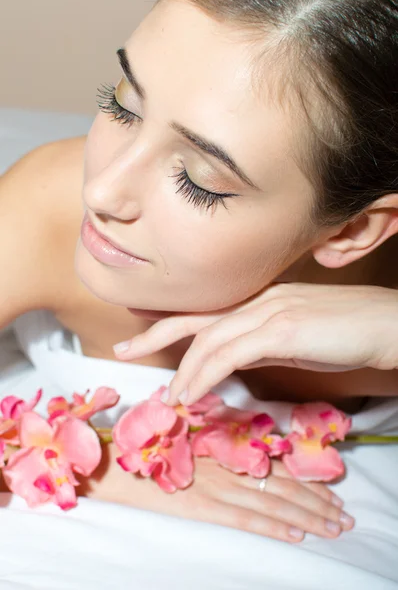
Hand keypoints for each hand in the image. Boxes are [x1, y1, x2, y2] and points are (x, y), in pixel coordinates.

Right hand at [80, 443, 353, 542]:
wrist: (120, 458)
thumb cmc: (153, 441)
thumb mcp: (192, 430)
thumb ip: (220, 433)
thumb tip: (248, 439)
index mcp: (229, 446)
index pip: (278, 466)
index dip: (308, 481)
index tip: (334, 492)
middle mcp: (231, 465)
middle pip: (285, 486)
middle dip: (319, 504)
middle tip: (346, 517)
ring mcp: (220, 485)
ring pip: (274, 503)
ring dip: (309, 517)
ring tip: (334, 528)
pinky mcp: (206, 506)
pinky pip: (248, 519)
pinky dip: (276, 527)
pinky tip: (297, 535)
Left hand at [114, 283, 397, 404]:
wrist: (386, 324)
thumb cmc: (346, 331)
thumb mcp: (296, 338)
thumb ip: (264, 343)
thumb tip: (239, 359)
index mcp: (260, 300)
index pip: (206, 310)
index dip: (170, 320)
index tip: (142, 331)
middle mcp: (259, 300)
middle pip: (195, 318)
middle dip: (155, 334)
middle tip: (123, 350)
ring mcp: (269, 312)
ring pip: (210, 339)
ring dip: (185, 370)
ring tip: (171, 397)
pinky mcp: (282, 329)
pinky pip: (231, 352)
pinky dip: (207, 374)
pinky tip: (195, 392)